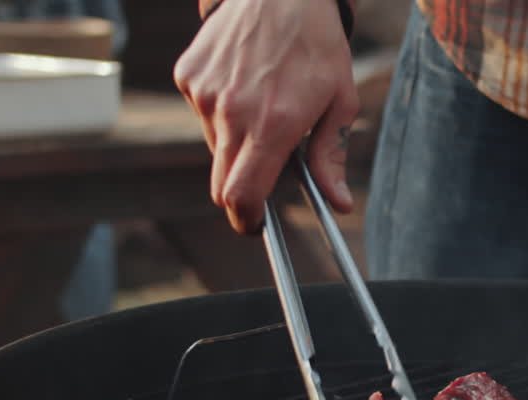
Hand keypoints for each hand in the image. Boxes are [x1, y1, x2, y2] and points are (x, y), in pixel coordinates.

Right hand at [174, 0, 358, 234]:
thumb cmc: (316, 43)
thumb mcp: (339, 100)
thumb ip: (331, 156)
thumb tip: (338, 205)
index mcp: (272, 125)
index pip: (242, 195)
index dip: (246, 220)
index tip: (256, 226)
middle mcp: (231, 113)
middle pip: (221, 182)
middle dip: (243, 189)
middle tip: (268, 170)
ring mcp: (204, 95)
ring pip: (216, 147)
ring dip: (237, 144)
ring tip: (264, 107)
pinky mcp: (188, 77)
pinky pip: (203, 115)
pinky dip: (222, 113)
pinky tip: (245, 85)